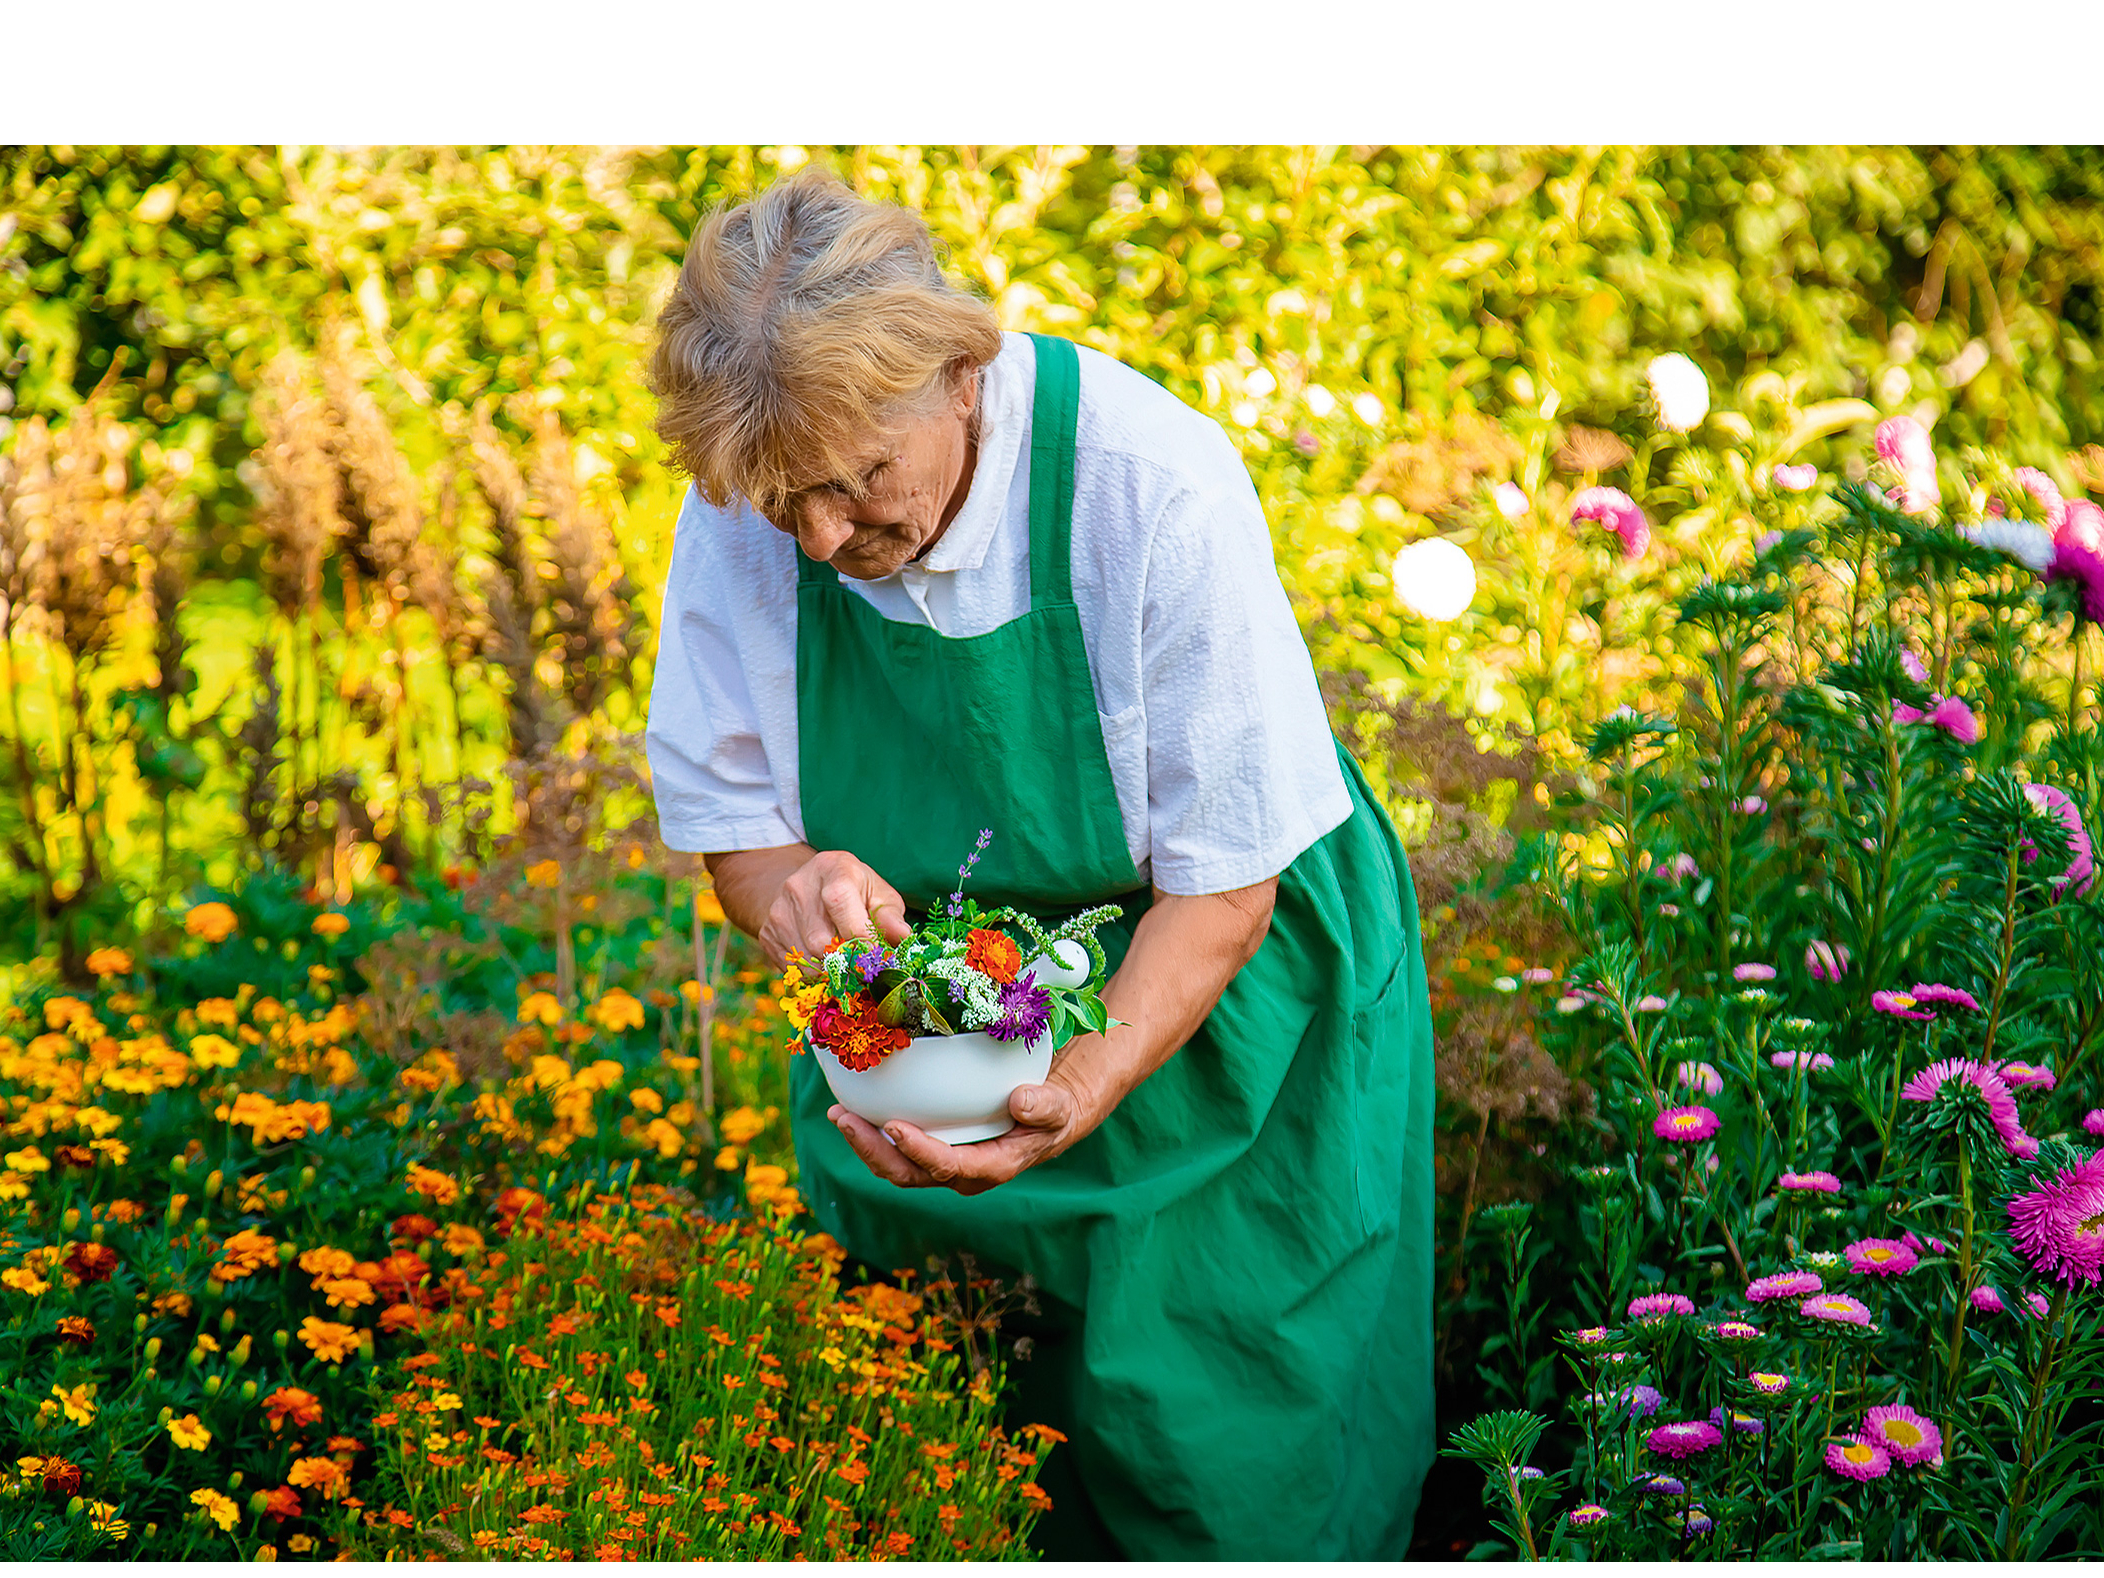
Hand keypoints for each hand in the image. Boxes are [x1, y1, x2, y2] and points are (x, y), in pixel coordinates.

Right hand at [754, 849, 911, 965]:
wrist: (808, 887)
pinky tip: (825, 962)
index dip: (858, 934)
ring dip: (830, 971)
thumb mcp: (877, 894)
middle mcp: (799, 886)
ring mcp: (778, 910)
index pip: (838, 901)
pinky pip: (791, 967)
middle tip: (863, 967)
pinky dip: (813, 973)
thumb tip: (903, 938)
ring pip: (805, 958)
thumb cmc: (854, 892)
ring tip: (846, 963)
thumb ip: (890, 916)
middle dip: (846, 960)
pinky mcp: (767, 933)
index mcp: (832, 868)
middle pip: (820, 939)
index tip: (874, 955)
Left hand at [825, 1060, 1103, 1195]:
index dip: (918, 1150)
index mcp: (989, 1167)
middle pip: (907, 1173)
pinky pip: (895, 1149)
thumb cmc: (1051, 1111)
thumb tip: (1020, 1102)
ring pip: (894, 1165)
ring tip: (838, 1114)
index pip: (946, 1166)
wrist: (1046, 1116)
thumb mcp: (1057, 1107)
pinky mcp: (931, 1149)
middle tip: (844, 1119)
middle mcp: (959, 1173)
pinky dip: (872, 1133)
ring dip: (864, 1143)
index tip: (893, 1125)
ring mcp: (941, 1164)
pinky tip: (853, 1108)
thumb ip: (1044, 1106)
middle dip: (872, 1150)